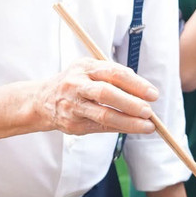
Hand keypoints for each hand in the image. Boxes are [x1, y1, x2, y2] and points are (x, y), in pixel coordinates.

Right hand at [36, 58, 157, 136]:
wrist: (43, 101)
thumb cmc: (76, 83)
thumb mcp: (89, 70)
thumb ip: (113, 76)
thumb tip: (143, 90)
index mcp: (85, 67)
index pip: (113, 73)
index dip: (135, 84)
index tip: (152, 94)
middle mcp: (77, 84)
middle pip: (106, 93)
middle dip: (131, 103)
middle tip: (149, 111)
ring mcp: (73, 105)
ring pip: (104, 115)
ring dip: (129, 122)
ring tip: (147, 126)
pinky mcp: (73, 124)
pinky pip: (100, 127)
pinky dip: (119, 128)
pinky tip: (132, 128)